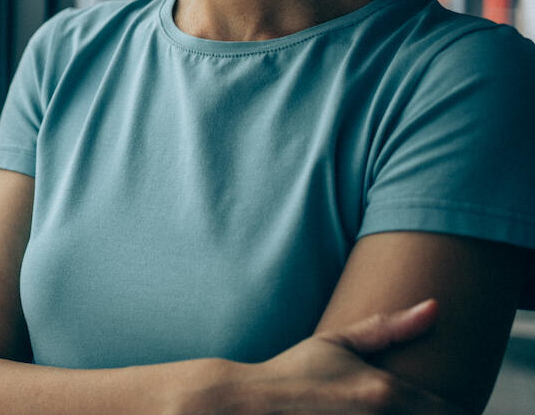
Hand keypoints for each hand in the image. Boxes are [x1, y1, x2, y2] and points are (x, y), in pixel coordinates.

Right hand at [240, 299, 465, 413]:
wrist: (254, 402)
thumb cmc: (296, 370)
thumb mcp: (339, 342)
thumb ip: (389, 327)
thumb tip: (435, 306)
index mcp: (384, 394)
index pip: (450, 411)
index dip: (456, 408)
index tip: (441, 402)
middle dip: (429, 413)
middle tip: (408, 403)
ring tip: (378, 408)